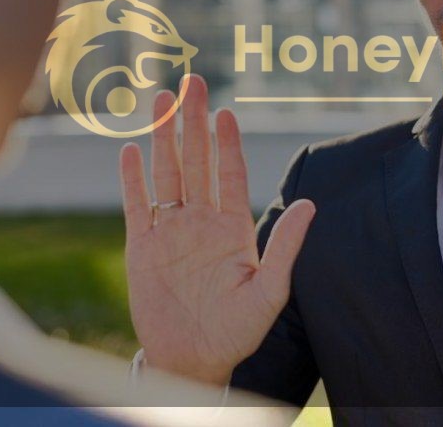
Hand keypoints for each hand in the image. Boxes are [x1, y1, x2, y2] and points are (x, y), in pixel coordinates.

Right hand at [120, 74, 315, 385]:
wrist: (193, 360)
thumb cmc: (237, 331)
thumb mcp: (269, 292)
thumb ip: (285, 247)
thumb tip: (312, 204)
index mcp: (232, 227)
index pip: (229, 173)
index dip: (227, 142)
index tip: (226, 112)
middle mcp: (201, 221)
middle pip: (196, 160)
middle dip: (194, 121)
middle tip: (193, 82)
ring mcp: (171, 231)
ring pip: (166, 173)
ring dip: (162, 137)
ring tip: (161, 99)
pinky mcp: (143, 247)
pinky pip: (137, 205)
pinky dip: (133, 179)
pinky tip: (131, 151)